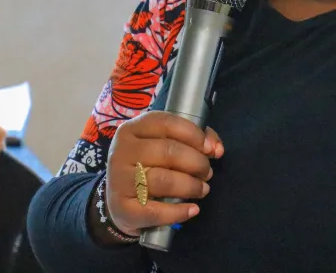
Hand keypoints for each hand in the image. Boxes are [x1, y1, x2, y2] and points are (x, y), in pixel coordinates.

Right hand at [104, 112, 223, 235]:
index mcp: (133, 129)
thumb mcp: (165, 144)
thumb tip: (216, 148)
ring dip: (191, 186)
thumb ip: (194, 139)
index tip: (210, 149)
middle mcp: (122, 151)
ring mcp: (119, 180)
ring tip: (203, 189)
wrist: (119, 200)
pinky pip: (156, 211)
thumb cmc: (148, 165)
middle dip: (197, 163)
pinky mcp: (123, 208)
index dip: (194, 135)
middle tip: (207, 173)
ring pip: (163, 180)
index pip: (166, 123)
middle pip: (168, 152)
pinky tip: (193, 210)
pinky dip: (179, 212)